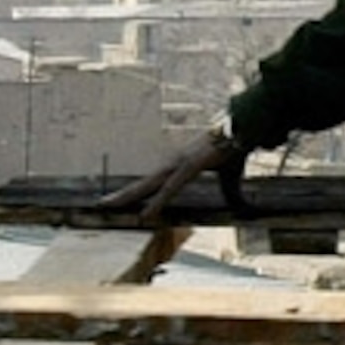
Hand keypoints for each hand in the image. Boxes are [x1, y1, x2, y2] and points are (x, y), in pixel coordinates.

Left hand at [99, 124, 244, 224]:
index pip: (152, 183)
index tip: (117, 200)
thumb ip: (231, 193)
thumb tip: (239, 205)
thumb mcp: (231, 178)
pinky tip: (146, 213)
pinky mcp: (188, 167)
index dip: (136, 193)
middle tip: (100, 204)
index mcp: (179, 167)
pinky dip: (156, 202)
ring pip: (150, 186)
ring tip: (109, 205)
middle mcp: (174, 164)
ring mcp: (179, 164)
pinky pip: (169, 189)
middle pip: (143, 184)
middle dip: (121, 195)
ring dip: (129, 197)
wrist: (245, 130)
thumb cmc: (234, 150)